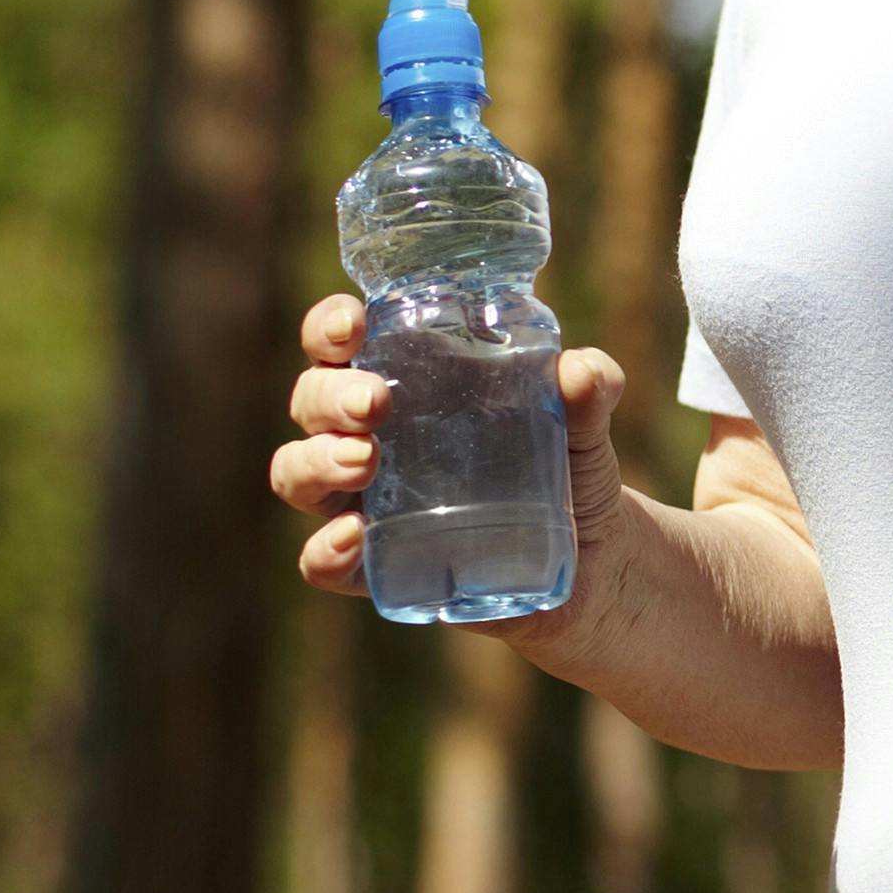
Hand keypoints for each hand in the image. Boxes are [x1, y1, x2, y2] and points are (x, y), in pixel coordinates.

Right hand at [267, 294, 631, 635]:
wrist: (595, 558)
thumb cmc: (570, 467)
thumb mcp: (582, 425)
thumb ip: (588, 391)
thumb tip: (582, 371)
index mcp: (403, 381)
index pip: (339, 343)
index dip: (329, 327)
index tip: (354, 326)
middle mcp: (366, 435)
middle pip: (311, 401)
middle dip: (330, 396)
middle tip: (375, 403)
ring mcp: (364, 502)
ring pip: (297, 474)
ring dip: (316, 462)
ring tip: (365, 461)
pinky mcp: (376, 565)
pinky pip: (322, 562)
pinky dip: (324, 550)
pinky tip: (353, 537)